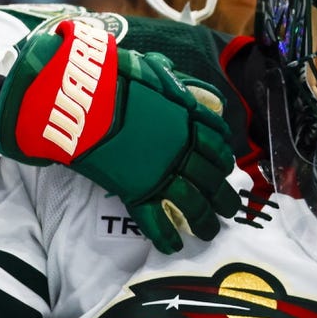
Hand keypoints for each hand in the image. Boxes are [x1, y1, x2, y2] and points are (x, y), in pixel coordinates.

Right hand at [0, 14, 239, 252]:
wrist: (86, 100)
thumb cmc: (115, 81)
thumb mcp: (151, 70)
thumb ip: (170, 81)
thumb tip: (179, 79)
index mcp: (188, 121)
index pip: (215, 144)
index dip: (222, 159)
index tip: (225, 168)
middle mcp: (182, 149)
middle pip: (212, 178)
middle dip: (223, 196)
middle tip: (230, 210)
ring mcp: (162, 173)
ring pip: (193, 203)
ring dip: (205, 221)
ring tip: (209, 234)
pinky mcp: (138, 191)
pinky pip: (156, 219)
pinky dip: (165, 236)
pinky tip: (173, 247)